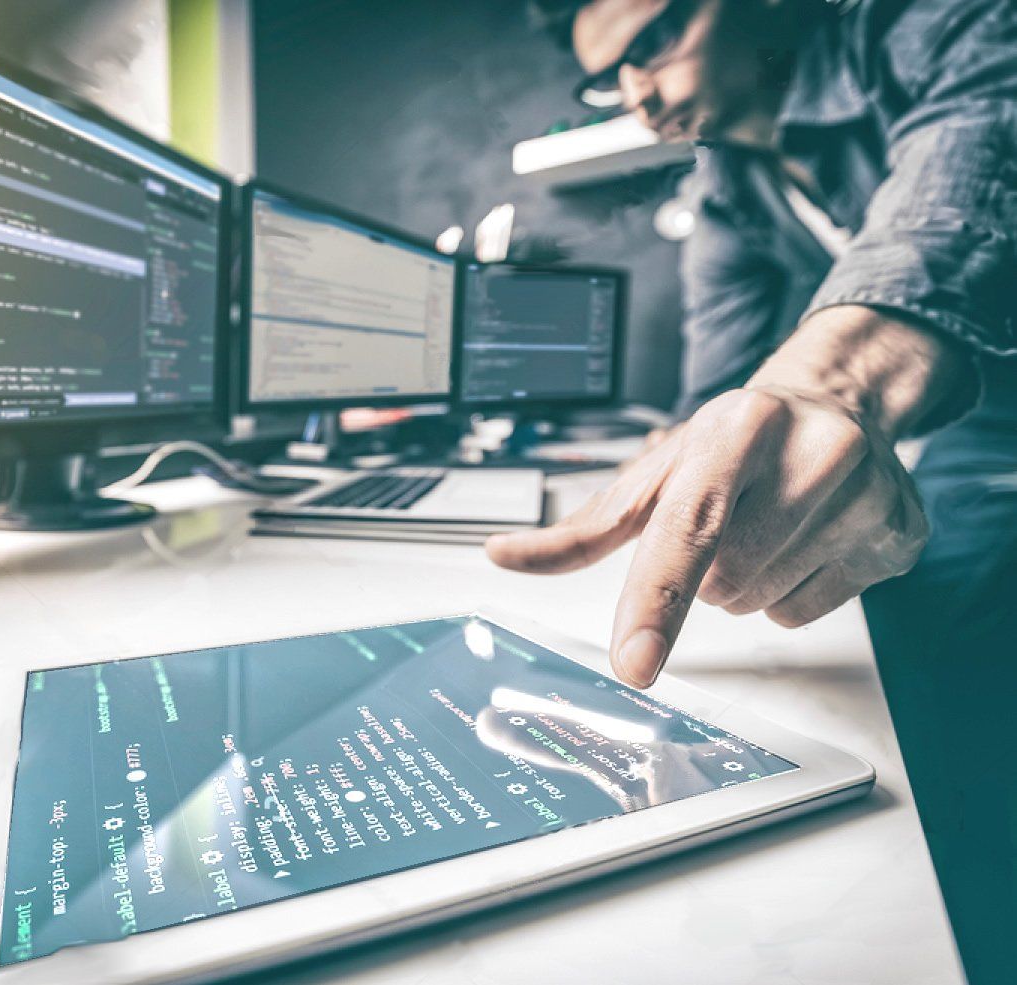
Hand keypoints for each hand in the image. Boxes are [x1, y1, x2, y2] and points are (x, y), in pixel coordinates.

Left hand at [487, 384, 929, 687]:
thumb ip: (581, 529)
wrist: (839, 401)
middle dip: (706, 573)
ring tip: (763, 527)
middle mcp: (809, 456)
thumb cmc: (734, 442)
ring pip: (761, 606)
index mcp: (734, 431)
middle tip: (727, 523)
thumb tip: (499, 555)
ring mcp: (863, 497)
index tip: (635, 664)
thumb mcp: (656, 472)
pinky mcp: (897, 537)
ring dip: (744, 585)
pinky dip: (788, 594)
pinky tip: (801, 541)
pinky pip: (807, 614)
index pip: (687, 531)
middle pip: (721, 585)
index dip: (655, 600)